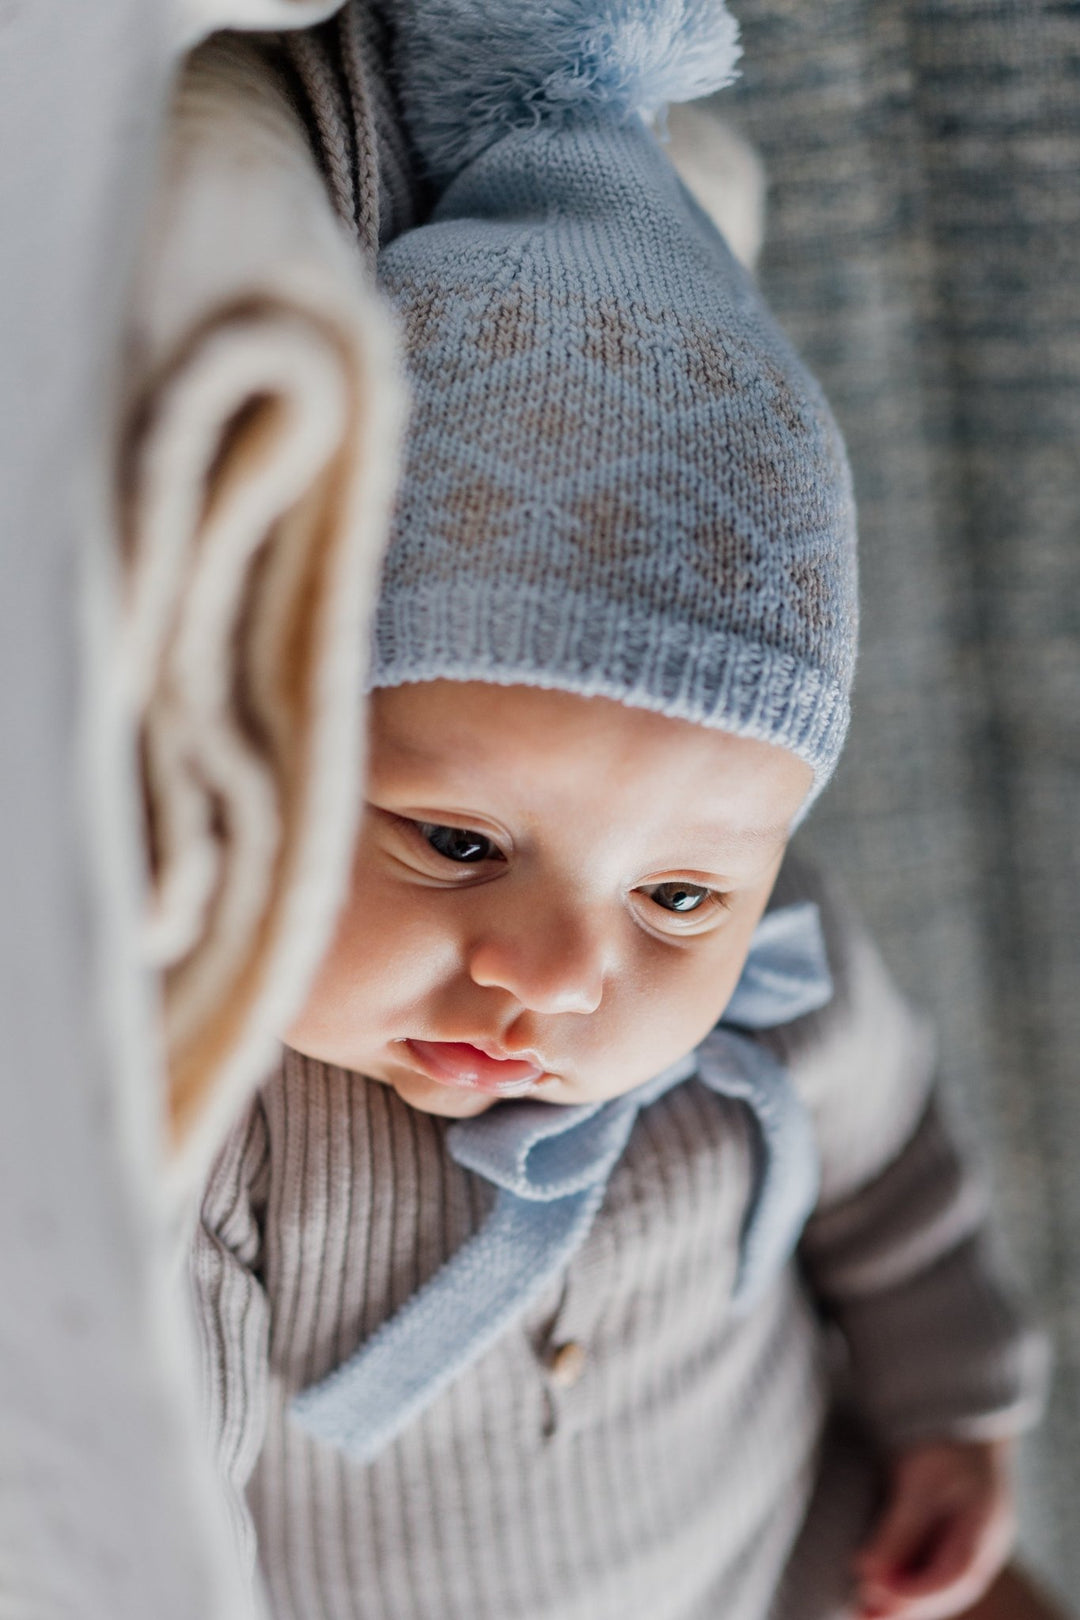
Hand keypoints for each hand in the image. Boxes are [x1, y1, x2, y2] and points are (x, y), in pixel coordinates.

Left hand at [852, 1438, 1014, 1619]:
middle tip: (862, 1618)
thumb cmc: (941, 1440)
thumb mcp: (921, 1481)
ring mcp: (964, 1540)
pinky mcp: (945, 1533)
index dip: (914, 1594)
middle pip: (944, 1589)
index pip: (953, 1577)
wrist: (952, 1408)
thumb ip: (899, 1529)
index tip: (874, 1595)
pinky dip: (900, 1578)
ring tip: (861, 1610)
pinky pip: (925, 1566)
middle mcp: (979, 1543)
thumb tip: (868, 1574)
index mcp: (984, 1529)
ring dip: (899, 1598)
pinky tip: (873, 1583)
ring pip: (933, 1582)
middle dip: (904, 1608)